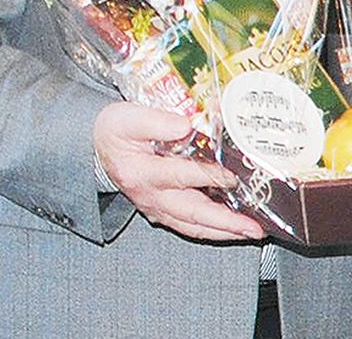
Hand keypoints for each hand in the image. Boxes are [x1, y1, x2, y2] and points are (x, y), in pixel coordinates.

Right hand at [93, 101, 263, 241]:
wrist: (98, 147)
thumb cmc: (115, 131)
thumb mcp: (127, 118)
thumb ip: (156, 121)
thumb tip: (185, 125)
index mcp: (142, 173)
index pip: (180, 176)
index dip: (208, 177)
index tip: (232, 177)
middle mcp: (151, 196)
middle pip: (192, 213)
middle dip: (225, 222)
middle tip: (252, 228)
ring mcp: (157, 207)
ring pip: (194, 225)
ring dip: (224, 231)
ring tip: (251, 232)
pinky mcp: (163, 211)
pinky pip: (191, 225)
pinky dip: (214, 228)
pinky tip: (234, 227)